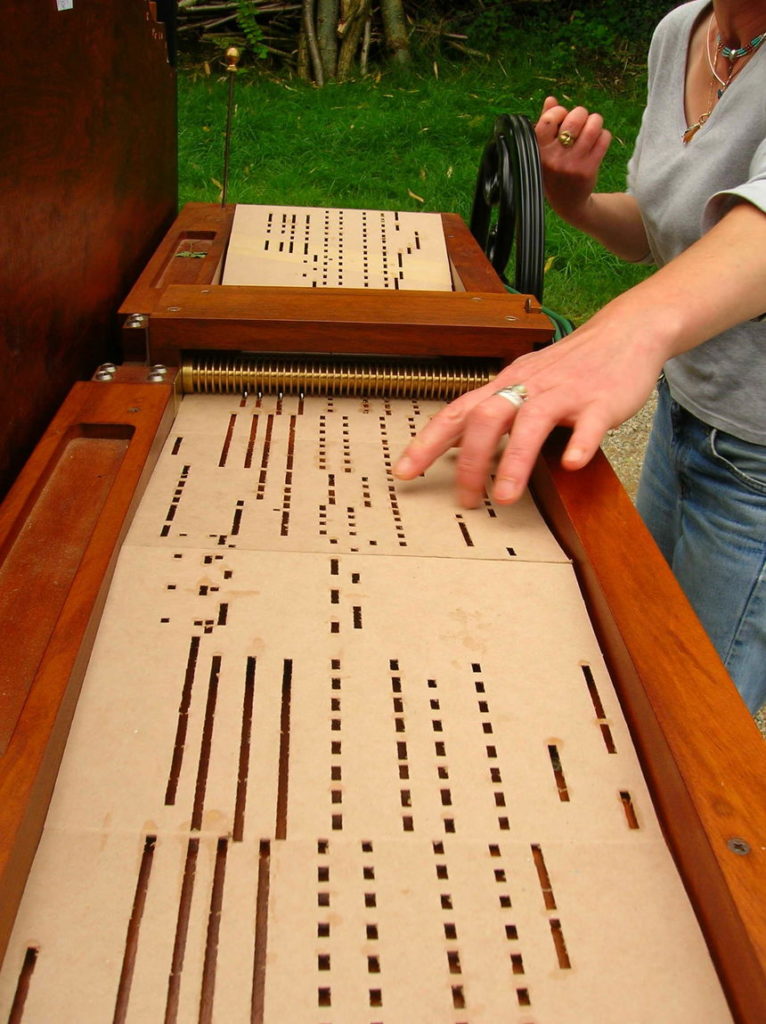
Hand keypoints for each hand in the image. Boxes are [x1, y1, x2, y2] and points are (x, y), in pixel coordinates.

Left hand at [393, 301, 664, 507]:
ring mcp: (565, 393)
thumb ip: (494, 410)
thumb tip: (459, 443)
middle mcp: (530, 387)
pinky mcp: (601, 401)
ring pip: (532, 422)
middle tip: (469, 500)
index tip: (405, 472)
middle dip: (472, 461)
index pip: (458, 412)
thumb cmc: (571, 365)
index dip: (428, 442)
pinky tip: (572, 464)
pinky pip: (589, 423)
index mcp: (506, 384)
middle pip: (487, 418)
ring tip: (505, 496)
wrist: (626, 332)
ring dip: (515, 460)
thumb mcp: (524, 381)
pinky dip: (579, 443)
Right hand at [535, 96, 611, 226]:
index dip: (559, 111)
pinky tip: (598, 142)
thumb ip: (545, 125)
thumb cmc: (554, 171)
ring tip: (592, 128)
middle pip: (575, 118)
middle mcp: (554, 158)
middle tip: (581, 122)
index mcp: (539, 151)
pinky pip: (604, 138)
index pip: (548, 119)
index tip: (561, 117)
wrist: (568, 203)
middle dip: (581, 114)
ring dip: (595, 122)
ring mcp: (572, 165)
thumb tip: (551, 99)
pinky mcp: (588, 169)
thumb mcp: (543, 151)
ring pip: (593, 125)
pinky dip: (603, 135)